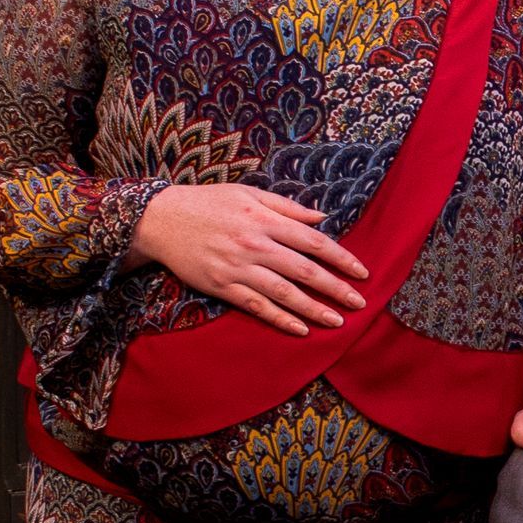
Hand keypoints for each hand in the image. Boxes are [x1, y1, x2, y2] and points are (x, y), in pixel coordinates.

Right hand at [128, 182, 367, 335]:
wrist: (160, 219)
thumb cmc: (207, 203)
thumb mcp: (248, 194)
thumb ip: (286, 206)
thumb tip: (321, 218)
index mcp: (264, 220)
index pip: (313, 241)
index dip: (341, 258)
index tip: (361, 272)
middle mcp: (255, 245)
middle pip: (304, 270)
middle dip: (336, 288)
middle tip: (360, 303)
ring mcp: (238, 268)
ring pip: (284, 293)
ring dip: (314, 309)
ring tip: (337, 321)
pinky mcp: (222, 287)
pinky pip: (257, 307)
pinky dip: (280, 319)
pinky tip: (300, 329)